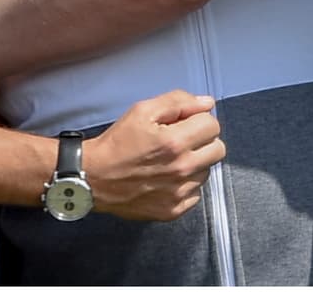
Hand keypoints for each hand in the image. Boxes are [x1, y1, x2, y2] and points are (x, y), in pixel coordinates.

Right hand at [86, 90, 226, 220]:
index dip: (199, 119)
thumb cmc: (117, 142)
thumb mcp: (142, 111)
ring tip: (170, 160)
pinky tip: (166, 178)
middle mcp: (182, 169)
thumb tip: (207, 103)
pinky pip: (195, 193)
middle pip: (218, 149)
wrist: (93, 178)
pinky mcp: (174, 210)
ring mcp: (179, 192)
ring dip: (195, 163)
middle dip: (203, 140)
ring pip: (207, 171)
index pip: (212, 125)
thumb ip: (177, 102)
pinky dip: (186, 184)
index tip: (185, 123)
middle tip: (182, 140)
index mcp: (175, 142)